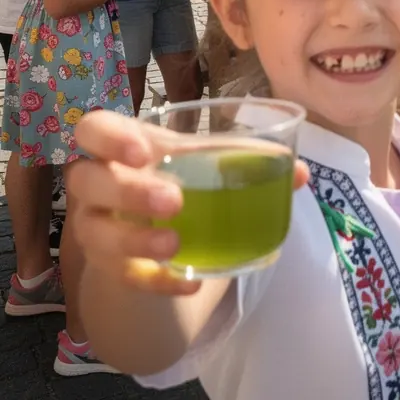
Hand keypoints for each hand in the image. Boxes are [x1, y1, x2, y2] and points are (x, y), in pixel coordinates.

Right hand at [69, 111, 308, 295]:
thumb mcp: (206, 162)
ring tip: (175, 244)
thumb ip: (250, 160)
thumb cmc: (181, 175)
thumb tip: (301, 172)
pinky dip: (156, 281)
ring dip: (135, 239)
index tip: (141, 150)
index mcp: (123, 145)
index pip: (92, 129)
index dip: (108, 137)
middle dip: (128, 190)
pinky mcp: (107, 265)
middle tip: (174, 200)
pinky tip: (188, 281)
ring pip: (95, 233)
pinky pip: (123, 275)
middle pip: (87, 180)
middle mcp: (98, 184)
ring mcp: (96, 226)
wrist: (157, 225)